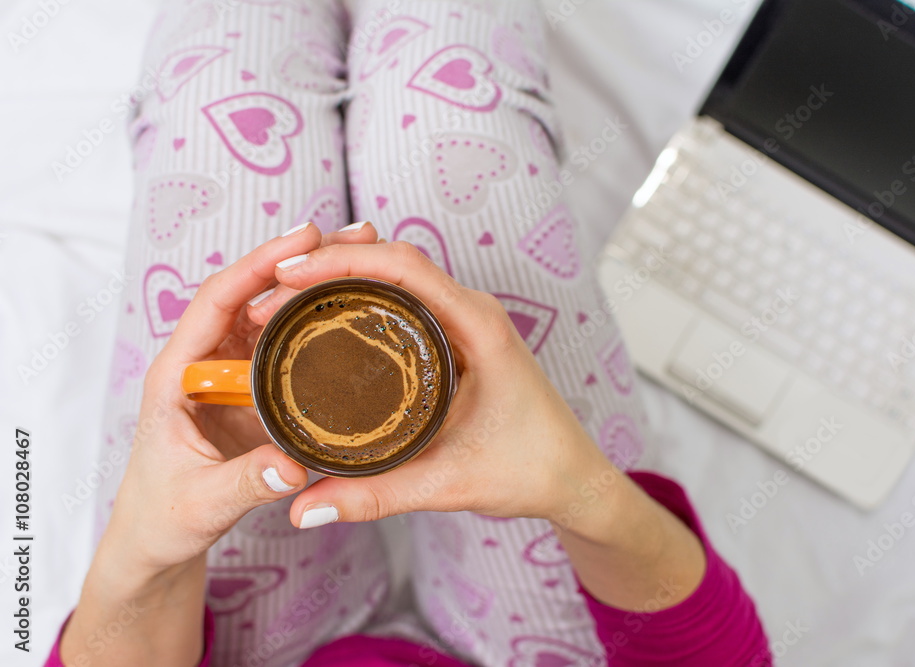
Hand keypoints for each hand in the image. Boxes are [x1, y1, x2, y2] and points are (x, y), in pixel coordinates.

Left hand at [103, 222, 378, 575]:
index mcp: (178, 374)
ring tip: (367, 259)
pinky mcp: (255, 393)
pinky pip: (289, 345)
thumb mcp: (201, 504)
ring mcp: (232, 376)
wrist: (158, 539)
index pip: (217, 300)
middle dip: (302, 259)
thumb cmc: (164, 518)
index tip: (304, 239)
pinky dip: (320, 322)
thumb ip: (246, 484)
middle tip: (356, 236)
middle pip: (252, 293)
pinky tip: (358, 310)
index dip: (258, 264)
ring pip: (274, 314)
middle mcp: (205, 363)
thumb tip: (295, 465)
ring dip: (316, 284)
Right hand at [247, 240, 613, 525]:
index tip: (289, 272)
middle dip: (329, 263)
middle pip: (394, 260)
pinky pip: (406, 298)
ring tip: (286, 295)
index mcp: (480, 328)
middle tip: (272, 290)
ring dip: (343, 275)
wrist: (573, 477)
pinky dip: (362, 295)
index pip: (405, 268)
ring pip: (398, 275)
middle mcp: (473, 312)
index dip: (342, 260)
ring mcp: (467, 320)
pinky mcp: (459, 336)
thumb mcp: (448, 484)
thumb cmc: (531, 469)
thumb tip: (304, 508)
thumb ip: (375, 496)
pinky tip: (327, 314)